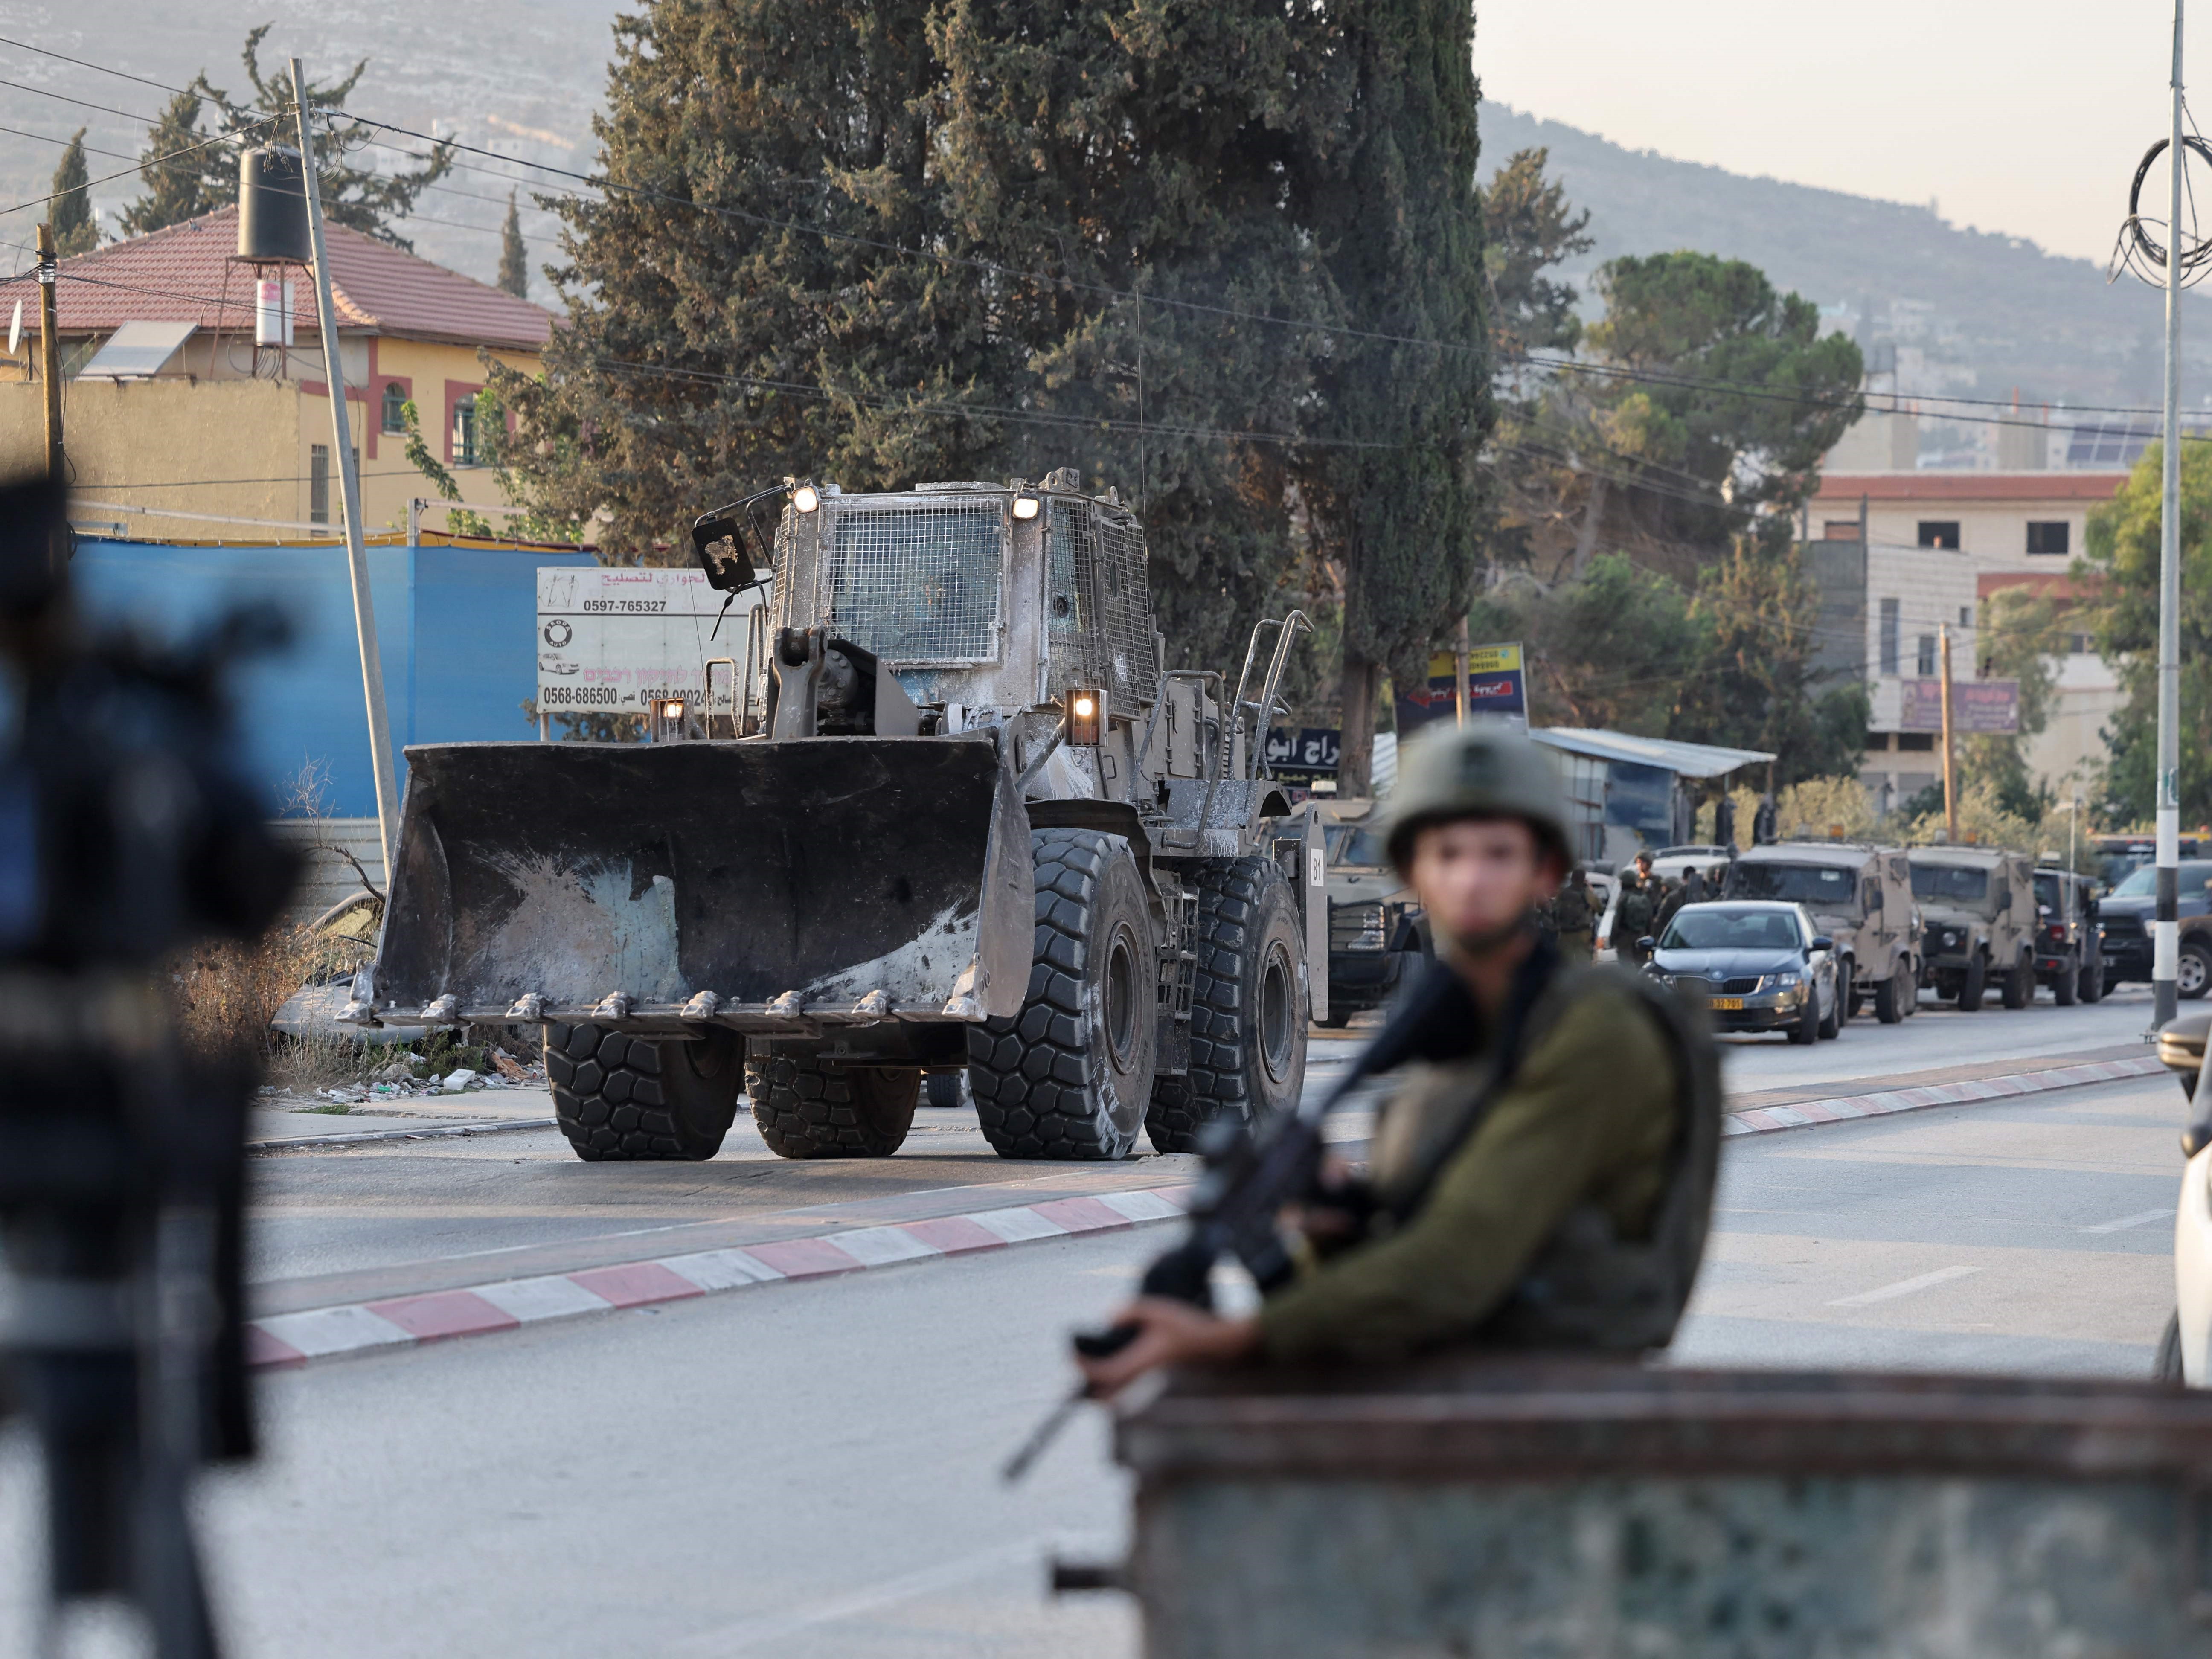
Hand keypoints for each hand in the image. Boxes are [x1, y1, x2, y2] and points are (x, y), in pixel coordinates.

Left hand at [1075, 1297, 1260, 1399]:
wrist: (1217, 1346)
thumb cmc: (1189, 1327)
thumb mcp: (1158, 1310)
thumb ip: (1131, 1311)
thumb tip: (1107, 1318)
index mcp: (1142, 1364)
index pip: (1104, 1373)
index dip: (1084, 1367)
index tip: (1073, 1355)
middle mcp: (1145, 1381)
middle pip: (1107, 1399)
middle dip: (1089, 1389)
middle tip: (1079, 1370)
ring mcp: (1152, 1388)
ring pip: (1118, 1401)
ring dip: (1103, 1391)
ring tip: (1095, 1373)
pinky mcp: (1158, 1389)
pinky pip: (1130, 1396)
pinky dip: (1118, 1390)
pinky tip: (1118, 1374)